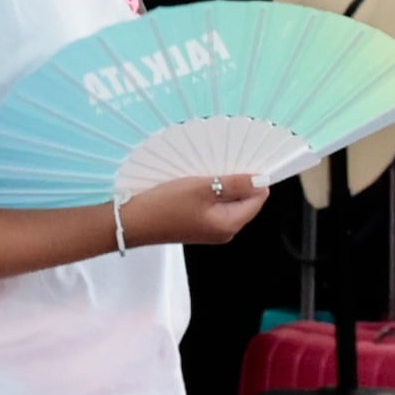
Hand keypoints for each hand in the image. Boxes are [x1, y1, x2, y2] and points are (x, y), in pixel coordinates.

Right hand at [128, 171, 275, 248]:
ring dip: (221, 185)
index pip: (258, 198)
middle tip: (219, 165)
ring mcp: (211, 230)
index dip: (253, 179)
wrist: (133, 222)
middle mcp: (224, 231)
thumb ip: (235, 184)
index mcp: (230, 224)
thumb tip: (261, 181)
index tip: (241, 163)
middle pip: (244, 201)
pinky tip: (196, 184)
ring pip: (228, 202)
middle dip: (237, 182)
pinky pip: (214, 206)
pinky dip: (209, 193)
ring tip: (204, 173)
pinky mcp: (198, 226)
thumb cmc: (165, 206)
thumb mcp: (204, 188)